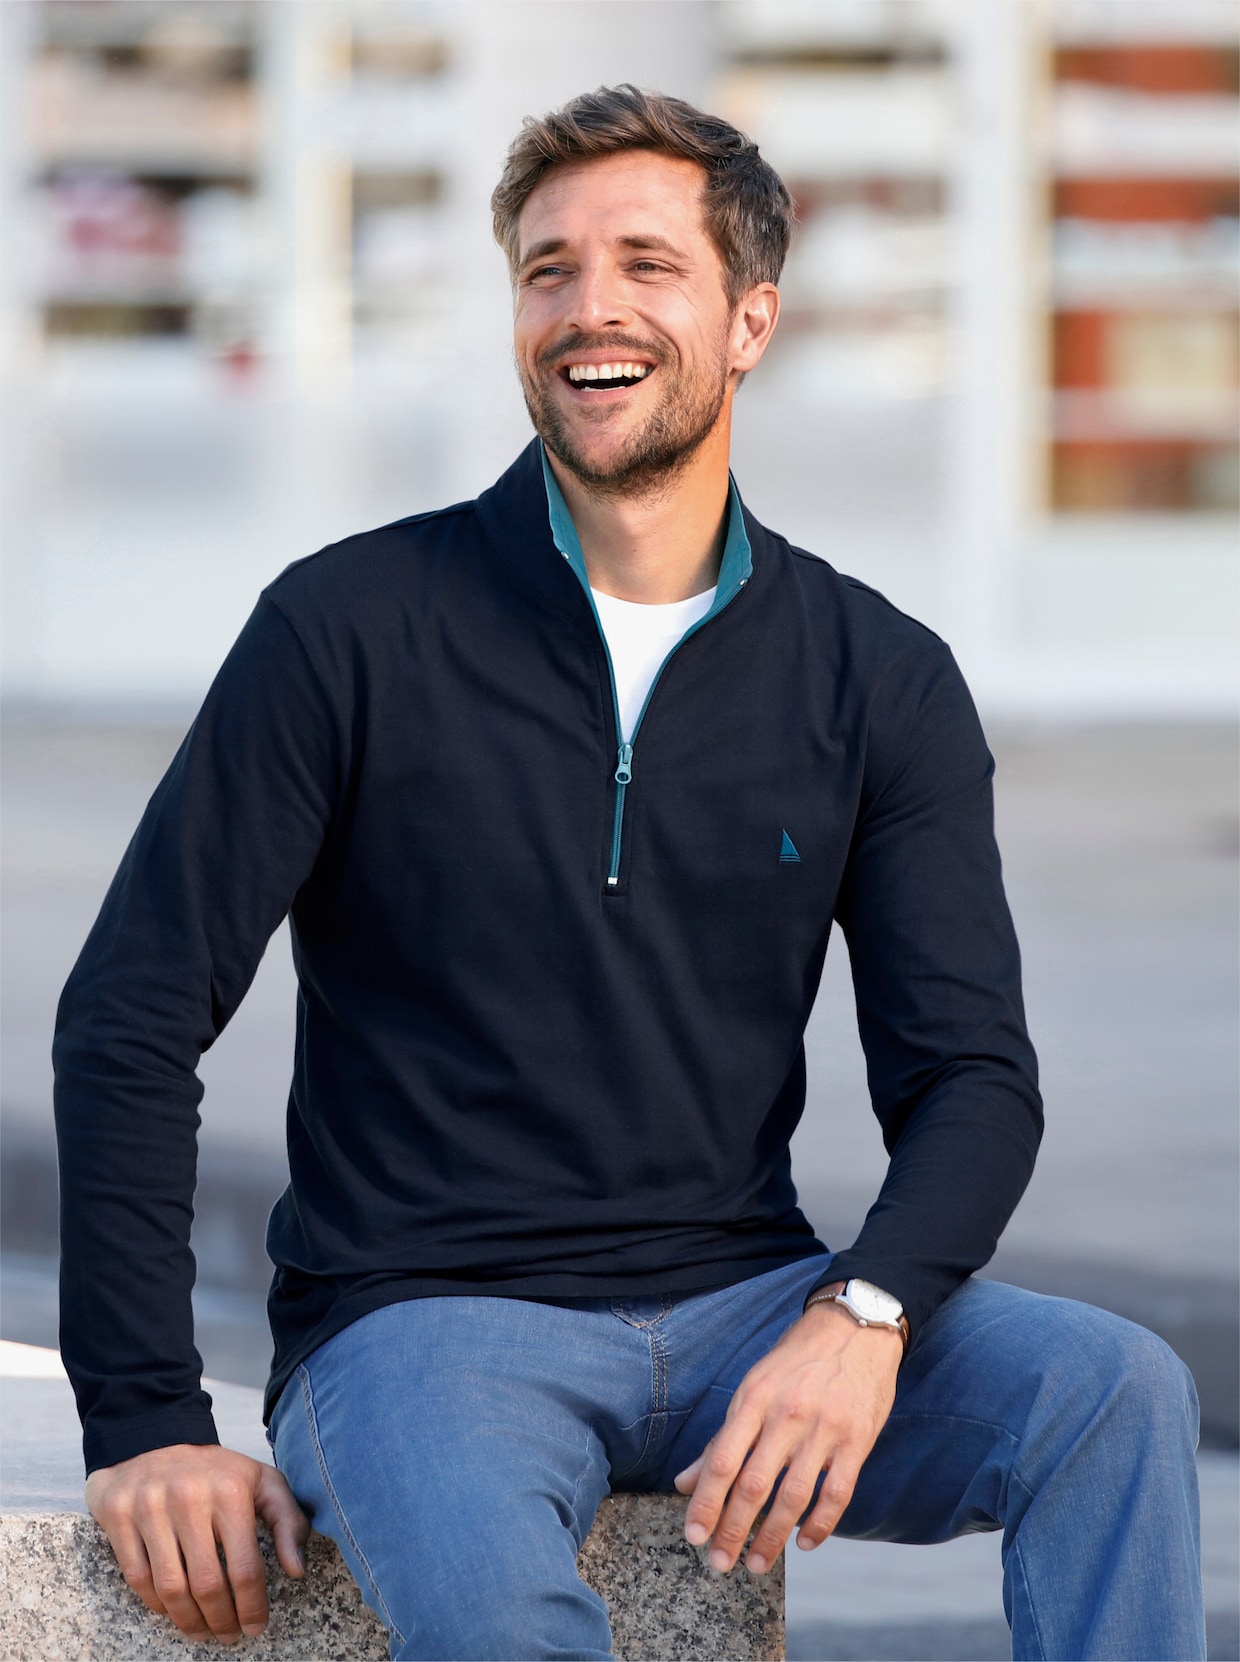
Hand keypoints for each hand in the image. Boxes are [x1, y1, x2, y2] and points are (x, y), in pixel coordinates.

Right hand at [85, 1443, 309, 1643]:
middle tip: (228, 1635)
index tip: (256, 1627)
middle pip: (207, 1584)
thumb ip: (288, 1520)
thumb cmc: (216, 1470)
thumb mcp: (261, 1480)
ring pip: (171, 1587)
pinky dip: (156, 1603)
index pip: (245, 1567)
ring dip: (189, 1621)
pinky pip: (138, 1577)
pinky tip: (172, 1610)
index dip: (252, 1607)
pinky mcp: (118, 1515)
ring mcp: (150, 1507)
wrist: (155, 1435)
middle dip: (221, 1621)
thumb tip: (297, 1569)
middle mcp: (189, 1499)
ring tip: (202, 1631)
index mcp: (230, 1491)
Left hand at [673, 1291, 900, 1574]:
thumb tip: (685, 1481)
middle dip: (732, 1530)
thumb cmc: (796, 1361)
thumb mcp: (754, 1386)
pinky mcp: (857, 1440)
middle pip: (753, 1485)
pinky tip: (803, 1543)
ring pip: (793, 1497)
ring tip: (755, 1563)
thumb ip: (723, 1437)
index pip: (722, 1461)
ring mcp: (824, 1428)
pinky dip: (820, 1525)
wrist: (856, 1327)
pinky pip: (837, 1494)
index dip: (705, 1504)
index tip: (693, 1537)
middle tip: (719, 1563)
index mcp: (754, 1399)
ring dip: (772, 1537)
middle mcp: (786, 1414)